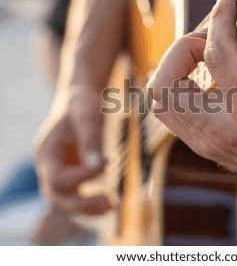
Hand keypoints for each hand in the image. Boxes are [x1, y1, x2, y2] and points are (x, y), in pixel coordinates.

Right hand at [35, 86, 111, 214]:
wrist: (81, 102)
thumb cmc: (82, 105)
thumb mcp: (87, 115)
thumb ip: (90, 139)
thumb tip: (97, 164)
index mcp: (46, 152)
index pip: (57, 178)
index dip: (82, 176)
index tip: (108, 162)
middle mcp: (49, 168)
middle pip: (55, 199)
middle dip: (81, 205)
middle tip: (109, 202)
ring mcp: (59, 175)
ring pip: (65, 205)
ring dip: (88, 210)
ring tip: (114, 207)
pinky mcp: (72, 179)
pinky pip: (77, 200)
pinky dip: (92, 206)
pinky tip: (112, 204)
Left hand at [147, 0, 236, 198]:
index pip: (218, 56)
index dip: (220, 19)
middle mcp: (222, 133)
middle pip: (165, 84)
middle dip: (180, 48)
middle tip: (210, 38)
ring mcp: (209, 144)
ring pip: (161, 101)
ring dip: (173, 69)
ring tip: (204, 55)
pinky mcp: (205, 148)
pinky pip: (172, 113)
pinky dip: (178, 87)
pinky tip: (204, 76)